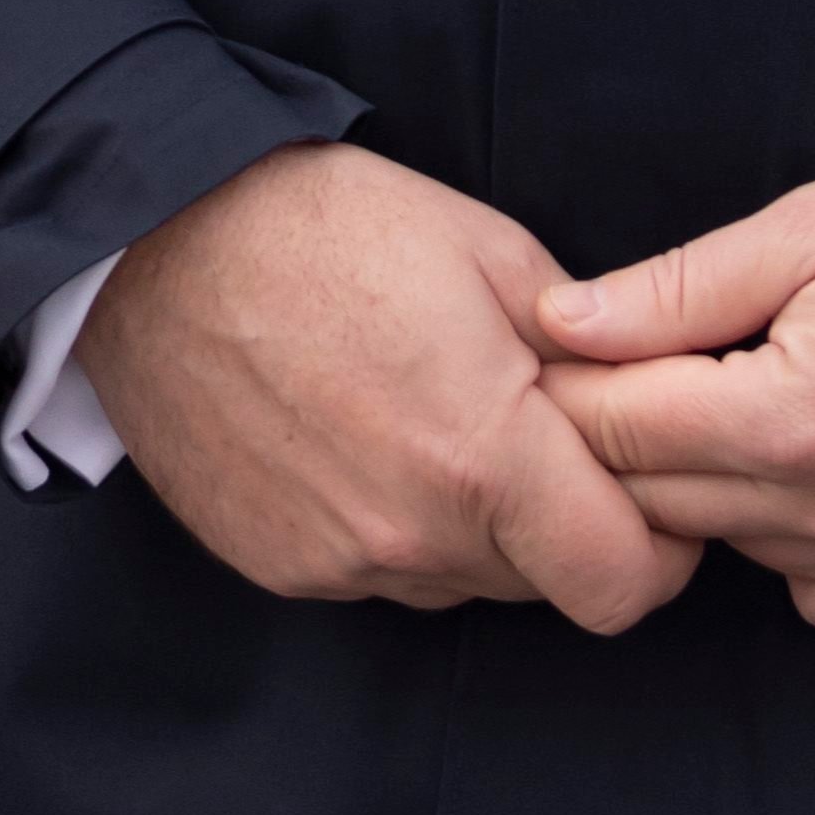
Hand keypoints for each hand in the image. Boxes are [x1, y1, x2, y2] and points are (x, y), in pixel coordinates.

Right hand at [75, 142, 691, 634]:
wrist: (154, 242)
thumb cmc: (326, 227)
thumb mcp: (489, 251)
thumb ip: (588, 352)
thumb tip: (647, 406)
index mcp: (486, 458)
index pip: (626, 585)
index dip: (659, 546)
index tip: (648, 491)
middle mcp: (414, 535)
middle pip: (549, 587)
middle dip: (568, 523)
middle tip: (541, 434)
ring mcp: (339, 562)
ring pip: (463, 582)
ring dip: (479, 528)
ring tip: (437, 423)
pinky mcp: (280, 567)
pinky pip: (381, 574)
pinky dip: (397, 526)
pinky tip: (366, 441)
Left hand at [530, 150, 814, 632]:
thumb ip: (680, 286)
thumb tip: (560, 325)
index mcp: (791, 419)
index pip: (611, 430)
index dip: (573, 380)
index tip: (569, 343)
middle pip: (654, 502)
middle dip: (628, 435)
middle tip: (650, 362)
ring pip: (729, 546)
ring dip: (710, 483)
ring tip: (750, 393)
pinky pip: (814, 591)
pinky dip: (793, 538)